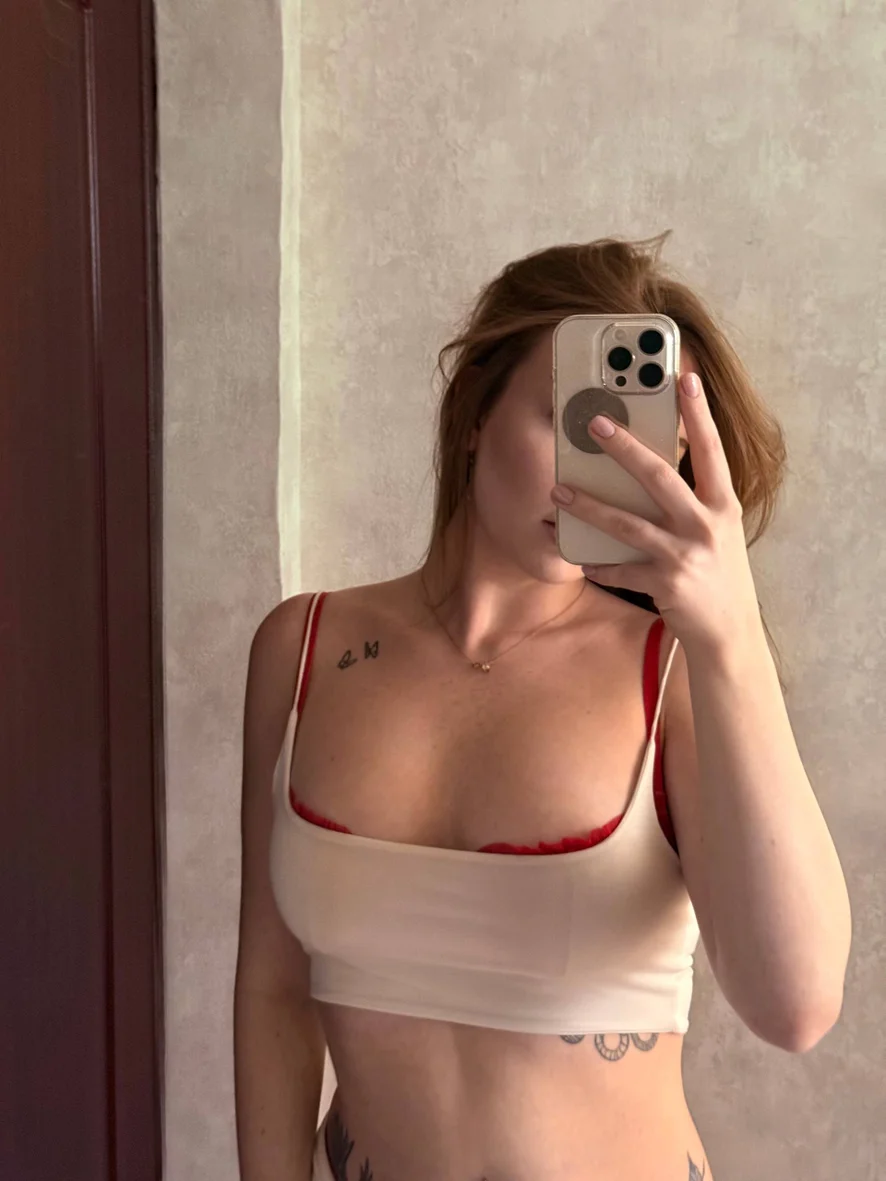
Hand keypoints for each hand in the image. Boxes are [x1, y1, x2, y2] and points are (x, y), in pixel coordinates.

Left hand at [550, 372, 761, 656]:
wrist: (730, 634)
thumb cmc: (719, 576)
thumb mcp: (718, 533)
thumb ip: (694, 502)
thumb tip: (651, 469)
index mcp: (723, 506)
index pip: (712, 450)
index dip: (699, 414)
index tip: (685, 377)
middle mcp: (707, 526)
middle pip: (660, 477)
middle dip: (625, 448)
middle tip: (596, 423)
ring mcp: (686, 556)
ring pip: (628, 524)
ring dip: (589, 506)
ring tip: (558, 490)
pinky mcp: (667, 585)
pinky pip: (621, 569)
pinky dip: (599, 565)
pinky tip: (581, 560)